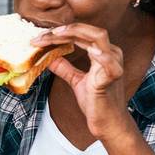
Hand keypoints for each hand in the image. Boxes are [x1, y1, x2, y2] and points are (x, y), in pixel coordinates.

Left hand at [34, 23, 136, 141]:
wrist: (108, 123)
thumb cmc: (97, 103)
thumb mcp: (76, 81)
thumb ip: (65, 68)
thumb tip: (49, 58)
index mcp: (103, 53)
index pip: (82, 35)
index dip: (60, 33)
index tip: (40, 37)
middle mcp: (111, 54)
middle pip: (89, 31)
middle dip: (64, 30)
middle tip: (41, 35)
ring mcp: (114, 64)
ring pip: (98, 38)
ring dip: (75, 33)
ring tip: (55, 35)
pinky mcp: (113, 77)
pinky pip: (109, 62)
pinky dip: (99, 54)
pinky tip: (88, 50)